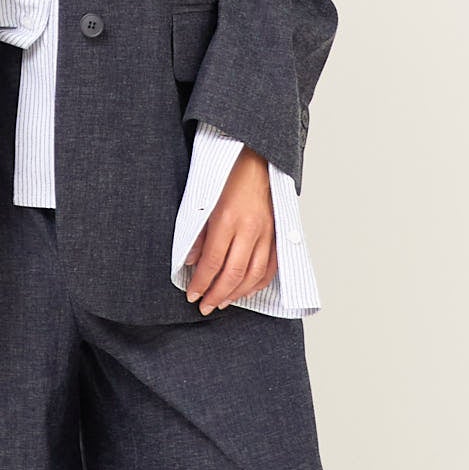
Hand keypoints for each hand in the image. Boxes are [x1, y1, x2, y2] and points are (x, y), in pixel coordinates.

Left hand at [183, 146, 277, 313]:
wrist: (258, 162)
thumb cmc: (229, 179)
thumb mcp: (204, 203)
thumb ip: (197, 235)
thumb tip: (191, 263)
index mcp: (227, 219)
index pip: (212, 261)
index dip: (201, 282)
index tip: (192, 294)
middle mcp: (249, 229)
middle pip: (233, 273)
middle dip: (217, 294)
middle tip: (205, 306)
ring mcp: (267, 233)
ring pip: (253, 275)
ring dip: (236, 293)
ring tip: (222, 303)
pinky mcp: (277, 235)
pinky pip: (270, 267)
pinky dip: (257, 284)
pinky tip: (245, 291)